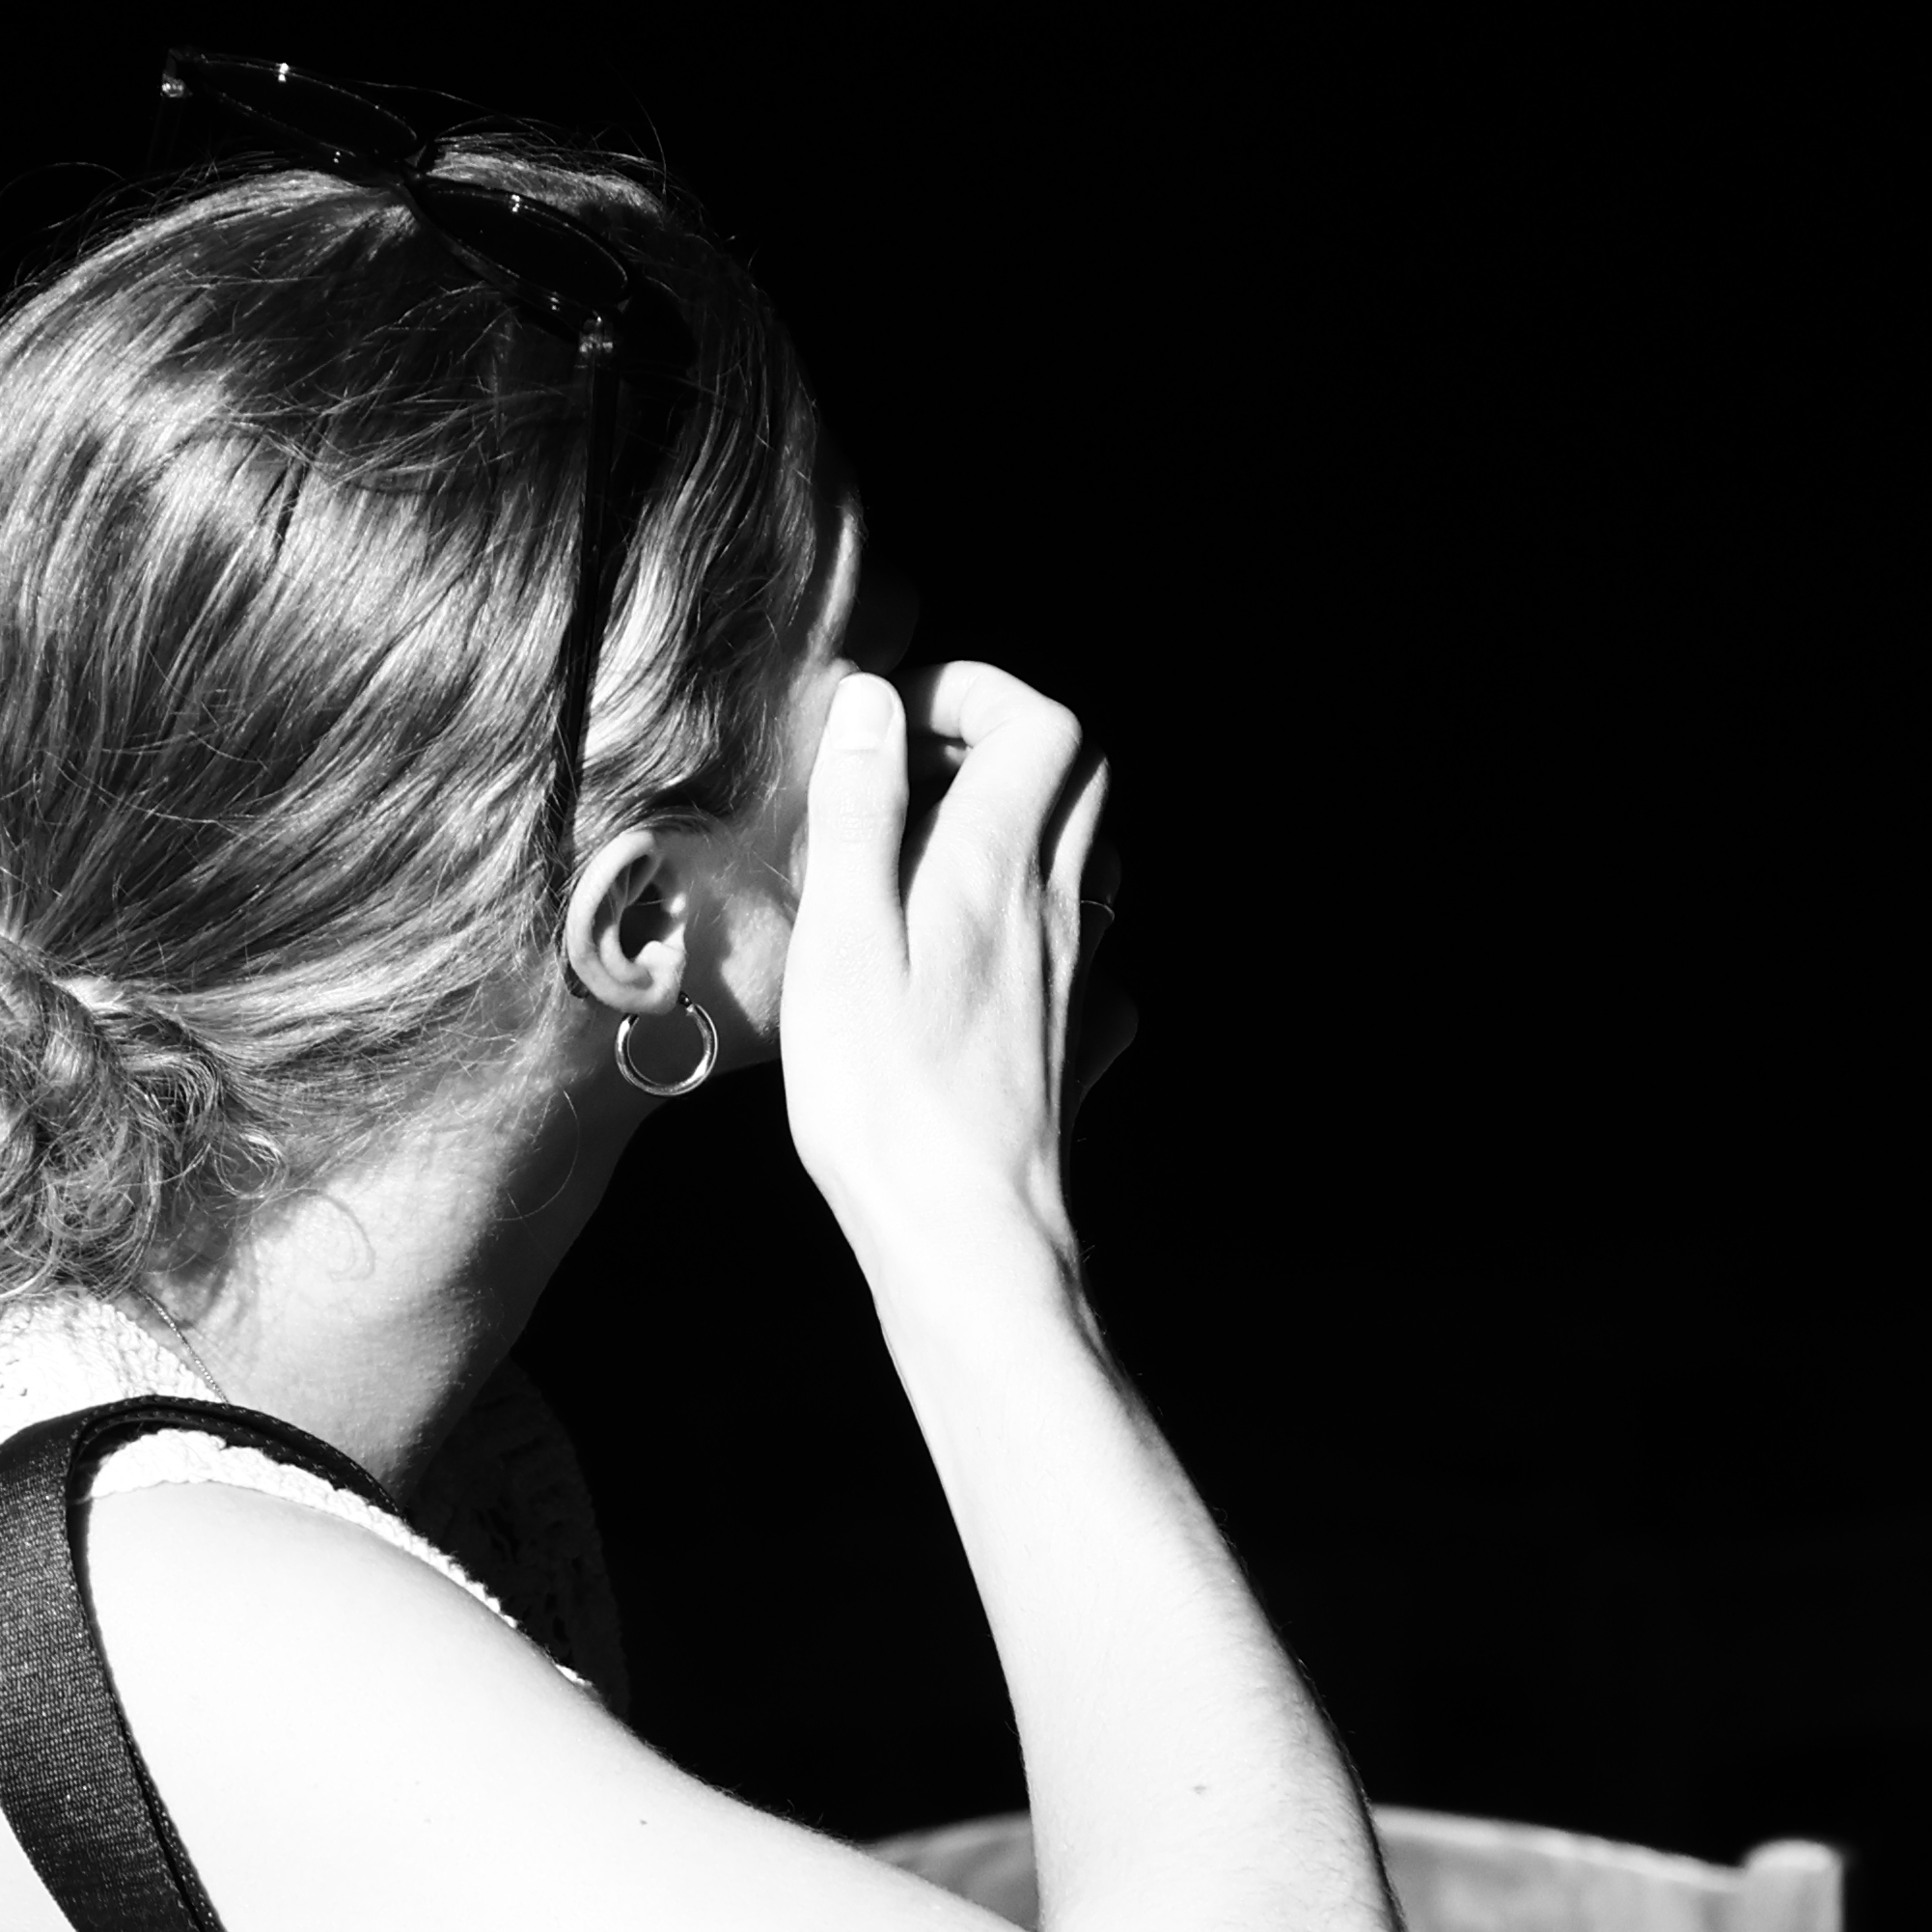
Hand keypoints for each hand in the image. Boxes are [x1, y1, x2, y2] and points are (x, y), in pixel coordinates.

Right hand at [782, 659, 1124, 1288]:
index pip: (1041, 723)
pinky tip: (988, 962)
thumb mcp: (841, 937)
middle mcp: (1058, 909)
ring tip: (933, 860)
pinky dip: (1048, 928)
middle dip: (1007, 741)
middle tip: (915, 772)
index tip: (897, 718)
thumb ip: (860, 810)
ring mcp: (1079, 979)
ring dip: (1024, 829)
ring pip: (1088, 859)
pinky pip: (1090, 956)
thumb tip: (872, 701)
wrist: (969, 1238)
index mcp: (996, 867)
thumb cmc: (886, 1098)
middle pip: (1082, 776)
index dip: (977, 692)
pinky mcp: (1075, 1046)